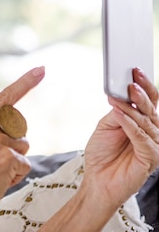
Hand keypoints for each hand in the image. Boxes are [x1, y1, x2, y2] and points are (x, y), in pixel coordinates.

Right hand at [0, 66, 45, 225]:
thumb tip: (14, 123)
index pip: (5, 96)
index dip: (25, 82)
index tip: (41, 69)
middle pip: (20, 125)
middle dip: (16, 141)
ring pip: (24, 145)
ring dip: (16, 160)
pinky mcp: (6, 157)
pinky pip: (25, 162)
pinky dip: (17, 174)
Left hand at [83, 67, 158, 206]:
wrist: (97, 180)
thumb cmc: (102, 154)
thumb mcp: (106, 126)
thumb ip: (118, 112)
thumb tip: (123, 96)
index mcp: (144, 123)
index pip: (149, 101)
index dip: (144, 85)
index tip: (135, 70)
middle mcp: (153, 132)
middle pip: (152, 109)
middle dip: (141, 93)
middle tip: (131, 81)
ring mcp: (154, 145)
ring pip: (146, 121)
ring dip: (132, 108)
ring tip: (121, 96)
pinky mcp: (151, 158)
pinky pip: (141, 137)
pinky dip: (130, 125)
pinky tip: (120, 115)